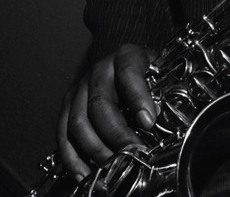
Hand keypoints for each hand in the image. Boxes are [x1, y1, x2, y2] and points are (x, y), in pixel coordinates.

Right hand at [56, 43, 157, 180]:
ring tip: (111, 166)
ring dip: (94, 149)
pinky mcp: (67, 107)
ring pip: (78, 121)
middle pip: (100, 103)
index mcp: (126, 56)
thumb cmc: (144, 70)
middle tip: (132, 152)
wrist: (122, 61)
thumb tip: (167, 117)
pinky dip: (72, 158)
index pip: (129, 73)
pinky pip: (63, 134)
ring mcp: (79, 88)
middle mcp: (99, 70)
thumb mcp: (158, 70)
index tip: (149, 122)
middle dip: (116, 133)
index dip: (138, 98)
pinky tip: (84, 173)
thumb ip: (162, 89)